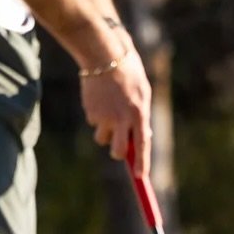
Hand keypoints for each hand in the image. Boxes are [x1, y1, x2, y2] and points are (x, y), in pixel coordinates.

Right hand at [80, 44, 151, 170]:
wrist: (103, 55)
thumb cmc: (128, 73)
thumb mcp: (143, 93)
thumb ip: (142, 116)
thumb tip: (143, 137)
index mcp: (139, 113)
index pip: (142, 146)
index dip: (141, 164)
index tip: (140, 178)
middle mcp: (121, 118)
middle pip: (118, 151)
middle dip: (119, 153)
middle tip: (120, 147)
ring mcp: (104, 116)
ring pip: (103, 138)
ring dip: (107, 132)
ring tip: (110, 111)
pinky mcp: (90, 112)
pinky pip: (95, 123)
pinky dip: (98, 117)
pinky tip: (102, 99)